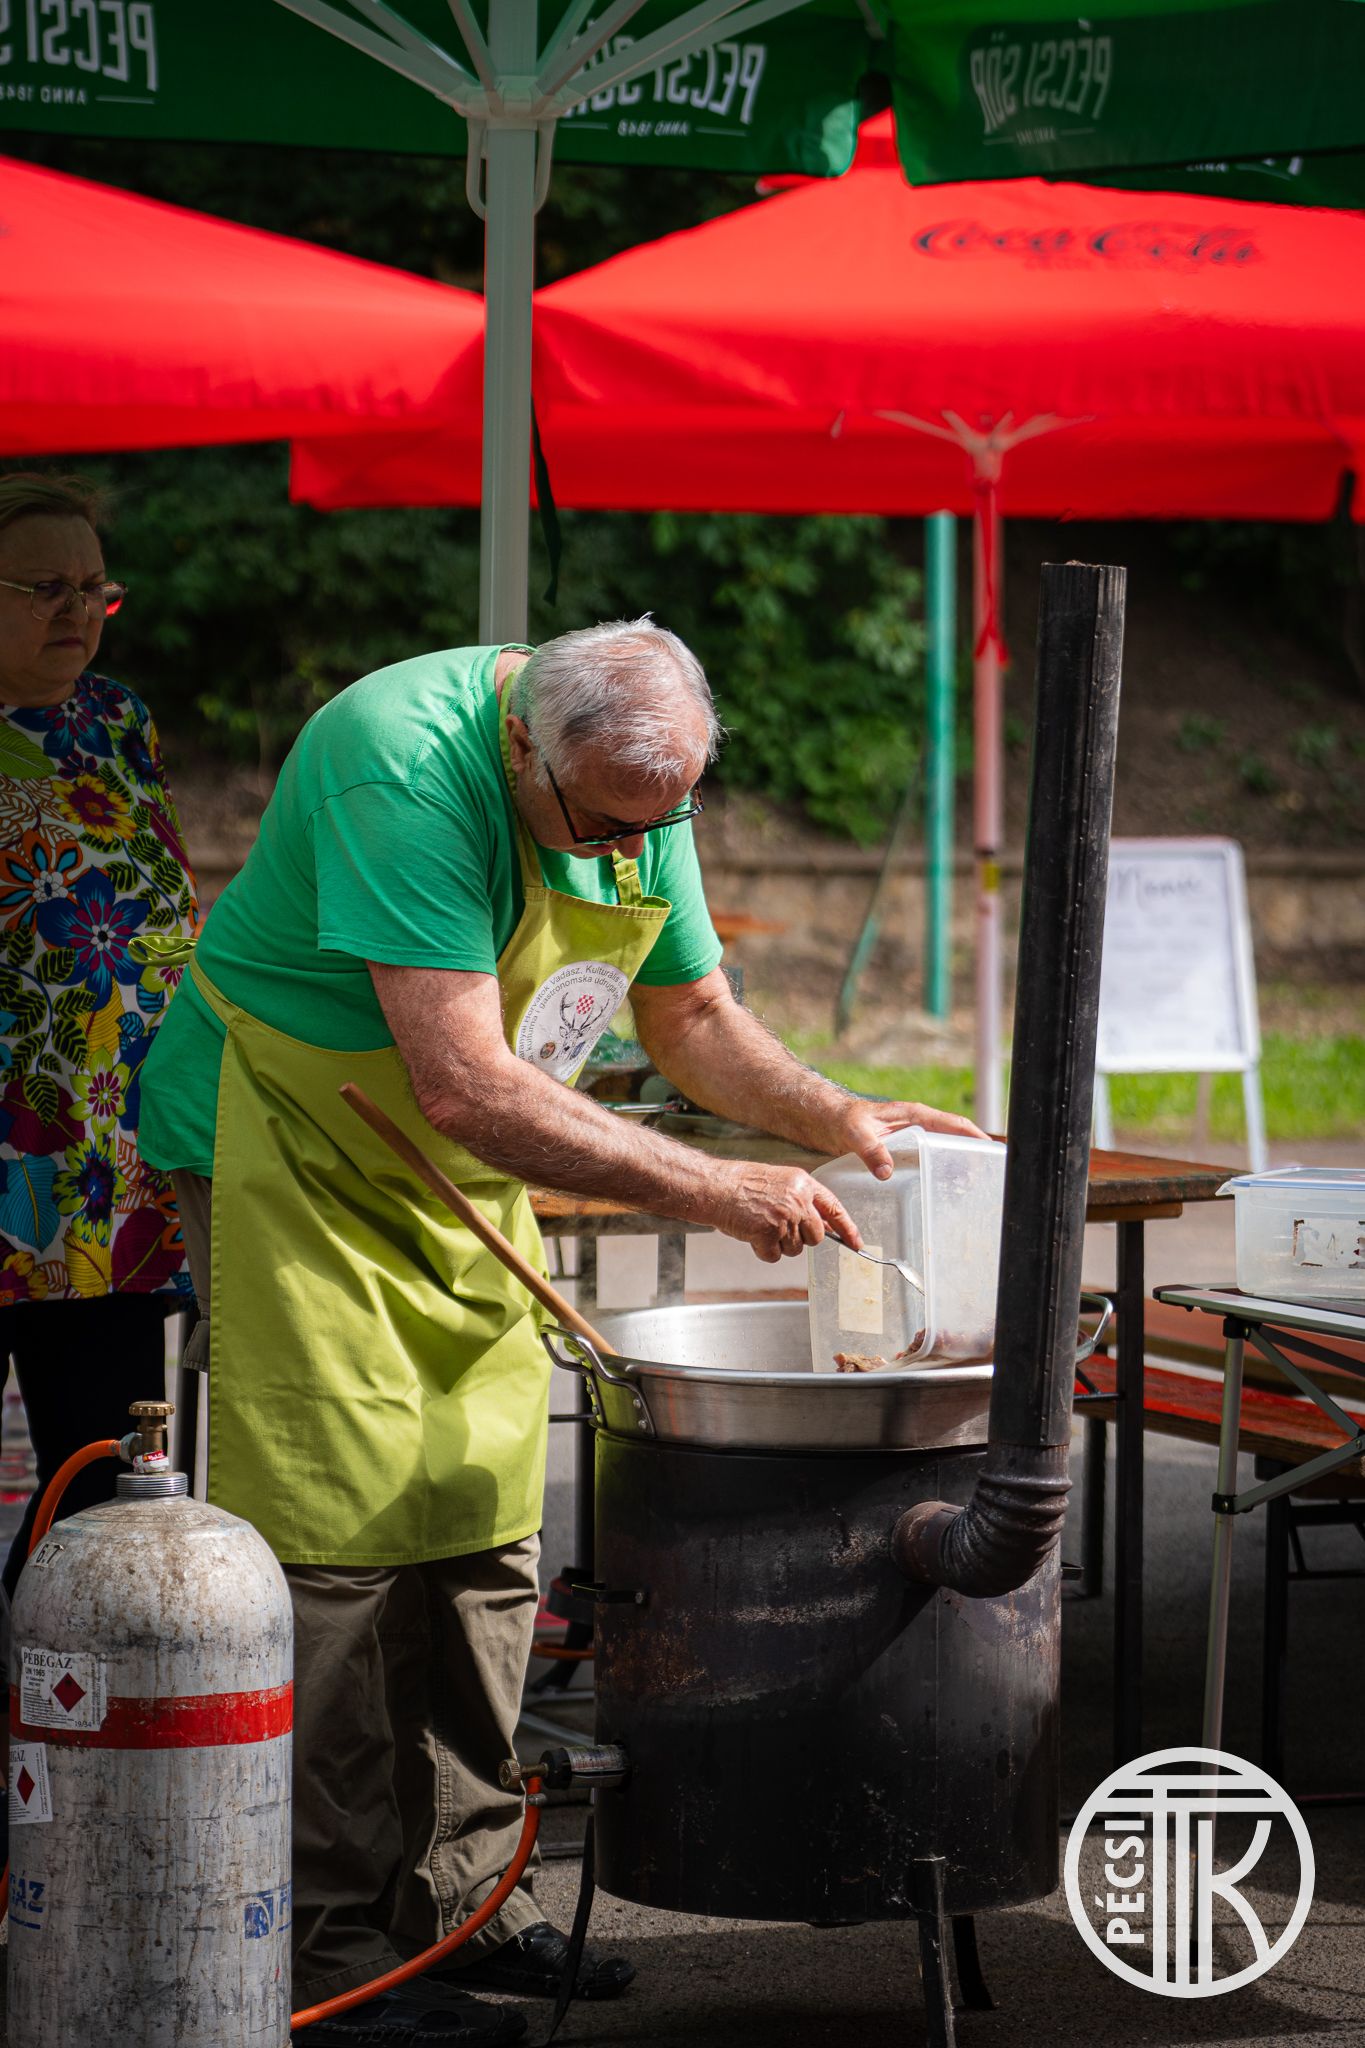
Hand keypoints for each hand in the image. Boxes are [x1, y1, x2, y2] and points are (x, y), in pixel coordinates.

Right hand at [706, 1160, 861, 1263]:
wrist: (715, 1187)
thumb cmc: (742, 1184)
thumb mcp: (781, 1182)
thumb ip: (803, 1200)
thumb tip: (824, 1226)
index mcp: (803, 1183)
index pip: (834, 1208)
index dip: (847, 1228)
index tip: (856, 1244)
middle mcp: (798, 1200)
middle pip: (816, 1237)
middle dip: (800, 1239)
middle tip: (778, 1227)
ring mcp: (784, 1217)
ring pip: (795, 1249)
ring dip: (778, 1244)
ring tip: (760, 1225)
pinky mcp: (767, 1233)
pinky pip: (774, 1256)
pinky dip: (762, 1251)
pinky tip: (751, 1233)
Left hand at [835, 1100, 987, 1181]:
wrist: (828, 1121)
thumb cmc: (843, 1120)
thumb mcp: (856, 1133)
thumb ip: (871, 1150)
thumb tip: (887, 1172)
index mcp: (915, 1115)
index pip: (954, 1124)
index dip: (975, 1136)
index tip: (992, 1151)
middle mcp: (918, 1125)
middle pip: (953, 1138)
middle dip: (970, 1155)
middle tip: (981, 1179)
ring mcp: (912, 1137)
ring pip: (943, 1150)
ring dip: (955, 1165)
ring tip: (965, 1189)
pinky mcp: (904, 1149)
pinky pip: (928, 1159)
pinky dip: (937, 1171)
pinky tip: (939, 1188)